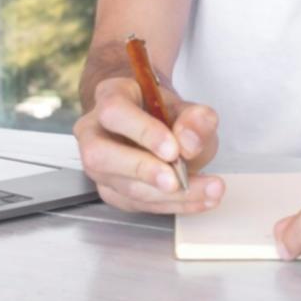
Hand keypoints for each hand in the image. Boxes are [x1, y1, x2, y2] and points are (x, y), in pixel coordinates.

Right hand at [73, 76, 223, 213]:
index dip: (143, 132)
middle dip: (142, 171)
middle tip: (177, 181)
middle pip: (101, 155)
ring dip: (166, 195)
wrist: (157, 125)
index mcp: (110, 95)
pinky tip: (199, 200)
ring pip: (120, 186)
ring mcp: (98, 165)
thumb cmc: (165, 112)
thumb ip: (196, 119)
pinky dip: (171, 204)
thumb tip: (189, 142)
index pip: (114, 112)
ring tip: (207, 191)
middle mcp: (93, 131)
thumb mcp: (188, 107)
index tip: (173, 150)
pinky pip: (135, 204)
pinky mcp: (110, 190)